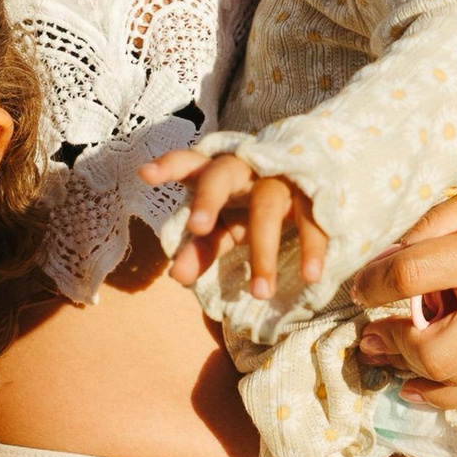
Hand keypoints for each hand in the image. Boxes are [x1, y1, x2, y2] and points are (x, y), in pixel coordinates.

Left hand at [143, 148, 330, 298]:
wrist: (312, 180)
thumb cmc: (251, 206)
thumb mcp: (225, 227)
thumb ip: (200, 249)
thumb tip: (176, 276)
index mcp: (217, 173)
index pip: (188, 163)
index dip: (168, 166)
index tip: (144, 174)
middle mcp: (245, 169)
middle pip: (222, 174)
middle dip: (208, 198)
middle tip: (197, 227)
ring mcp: (280, 177)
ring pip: (267, 205)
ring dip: (262, 251)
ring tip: (260, 293)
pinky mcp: (312, 192)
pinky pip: (311, 218)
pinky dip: (311, 248)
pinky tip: (310, 277)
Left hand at [349, 74, 456, 405]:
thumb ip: (432, 227)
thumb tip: (381, 263)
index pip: (408, 279)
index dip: (371, 285)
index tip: (359, 287)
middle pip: (427, 349)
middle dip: (387, 343)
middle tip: (368, 335)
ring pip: (455, 382)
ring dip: (411, 374)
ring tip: (389, 361)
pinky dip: (449, 394)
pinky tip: (422, 386)